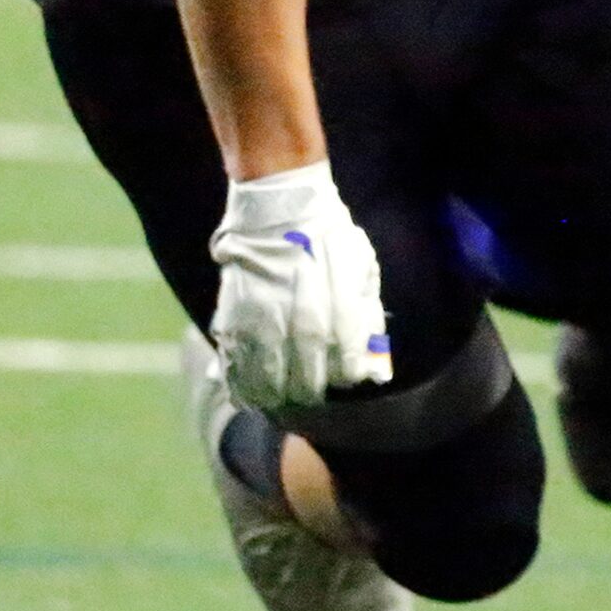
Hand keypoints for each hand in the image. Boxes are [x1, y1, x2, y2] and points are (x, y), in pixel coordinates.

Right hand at [209, 160, 392, 410]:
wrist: (279, 211)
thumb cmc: (330, 239)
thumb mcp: (362, 270)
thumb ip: (367, 317)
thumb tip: (374, 361)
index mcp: (341, 313)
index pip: (348, 368)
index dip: (346, 378)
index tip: (344, 377)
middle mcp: (304, 326)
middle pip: (309, 383)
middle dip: (312, 392)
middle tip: (311, 393)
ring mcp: (267, 327)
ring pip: (271, 383)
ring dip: (278, 397)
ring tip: (281, 399)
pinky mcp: (236, 323)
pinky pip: (238, 368)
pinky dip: (244, 387)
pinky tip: (250, 395)